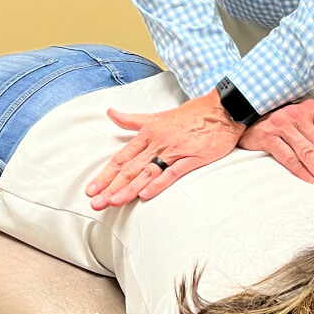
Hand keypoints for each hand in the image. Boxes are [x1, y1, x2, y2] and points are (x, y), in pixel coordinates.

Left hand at [85, 90, 245, 210]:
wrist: (222, 109)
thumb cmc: (191, 115)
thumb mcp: (157, 115)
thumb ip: (133, 119)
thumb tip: (111, 113)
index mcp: (147, 134)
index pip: (121, 158)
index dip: (105, 175)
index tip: (92, 189)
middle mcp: (157, 142)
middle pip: (129, 168)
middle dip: (110, 187)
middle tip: (96, 203)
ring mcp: (175, 151)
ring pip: (147, 172)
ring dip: (129, 188)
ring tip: (113, 202)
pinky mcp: (192, 158)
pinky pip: (172, 172)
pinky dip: (158, 183)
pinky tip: (146, 194)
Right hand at [236, 99, 313, 193]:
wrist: (249, 117)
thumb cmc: (284, 121)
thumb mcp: (311, 119)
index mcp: (313, 110)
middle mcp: (299, 115)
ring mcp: (283, 125)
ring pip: (308, 153)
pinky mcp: (268, 136)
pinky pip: (287, 156)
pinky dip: (300, 170)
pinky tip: (311, 181)